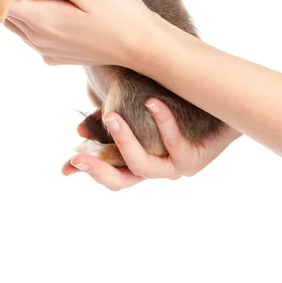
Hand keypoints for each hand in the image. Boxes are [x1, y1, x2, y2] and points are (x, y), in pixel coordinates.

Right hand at [63, 100, 240, 189]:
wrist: (217, 100)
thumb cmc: (171, 103)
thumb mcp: (133, 109)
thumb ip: (108, 121)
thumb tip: (77, 131)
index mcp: (139, 161)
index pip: (108, 175)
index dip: (86, 173)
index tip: (65, 168)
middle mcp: (155, 169)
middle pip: (120, 182)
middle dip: (97, 169)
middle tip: (77, 154)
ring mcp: (174, 167)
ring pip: (143, 166)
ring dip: (124, 140)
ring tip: (112, 115)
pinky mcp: (194, 159)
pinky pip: (174, 144)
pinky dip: (162, 122)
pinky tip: (152, 102)